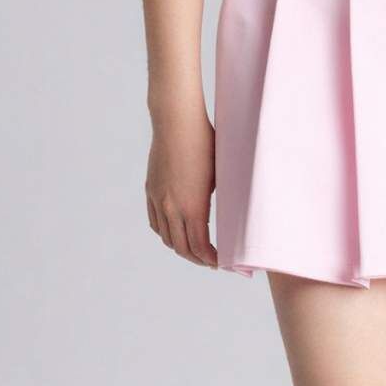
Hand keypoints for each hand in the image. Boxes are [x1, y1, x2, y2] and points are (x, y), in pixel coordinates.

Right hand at [145, 103, 218, 267]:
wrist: (176, 121)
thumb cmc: (206, 143)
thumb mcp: (221, 174)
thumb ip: (221, 200)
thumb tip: (233, 218)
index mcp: (193, 206)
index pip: (200, 247)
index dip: (210, 260)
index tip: (222, 263)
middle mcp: (172, 208)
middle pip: (182, 248)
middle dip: (198, 259)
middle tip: (211, 262)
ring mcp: (158, 200)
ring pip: (166, 237)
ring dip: (181, 248)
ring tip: (195, 250)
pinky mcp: (151, 190)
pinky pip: (156, 222)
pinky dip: (166, 233)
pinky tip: (176, 232)